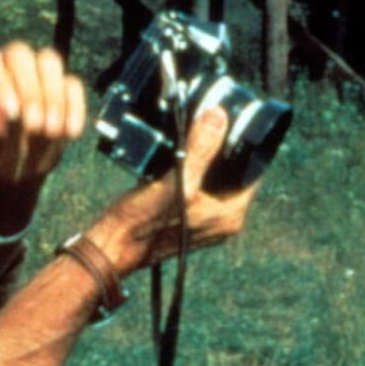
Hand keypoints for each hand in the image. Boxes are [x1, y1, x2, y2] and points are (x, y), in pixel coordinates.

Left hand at [0, 43, 86, 187]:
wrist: (15, 168)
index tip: (11, 113)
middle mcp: (6, 66)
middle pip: (20, 54)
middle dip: (29, 90)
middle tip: (33, 126)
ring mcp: (36, 72)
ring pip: (49, 62)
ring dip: (53, 96)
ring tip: (51, 132)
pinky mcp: (62, 86)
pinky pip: (72, 85)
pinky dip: (74, 107)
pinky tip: (70, 133)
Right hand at [85, 107, 258, 276]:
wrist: (111, 249)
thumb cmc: (142, 222)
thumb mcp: (176, 181)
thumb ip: (200, 150)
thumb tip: (219, 117)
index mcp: (230, 215)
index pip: (253, 172)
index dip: (246, 146)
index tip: (235, 121)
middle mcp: (222, 220)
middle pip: (234, 174)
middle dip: (222, 149)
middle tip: (210, 122)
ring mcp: (204, 220)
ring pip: (214, 179)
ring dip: (205, 158)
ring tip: (193, 134)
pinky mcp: (187, 218)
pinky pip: (197, 187)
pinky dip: (191, 170)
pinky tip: (176, 155)